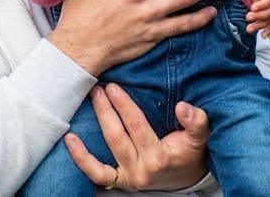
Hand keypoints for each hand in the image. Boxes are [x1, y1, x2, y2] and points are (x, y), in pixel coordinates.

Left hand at [66, 84, 209, 190]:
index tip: (114, 87)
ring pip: (107, 149)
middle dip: (106, 109)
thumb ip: (196, 122)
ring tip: (91, 100)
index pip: (137, 127)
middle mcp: (142, 169)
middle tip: (99, 88)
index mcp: (160, 157)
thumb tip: (184, 107)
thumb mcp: (199, 137)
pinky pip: (97, 173)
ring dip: (97, 122)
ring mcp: (129, 177)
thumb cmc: (190, 153)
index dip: (124, 106)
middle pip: (118, 136)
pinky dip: (81, 158)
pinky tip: (70, 140)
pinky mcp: (119, 181)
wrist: (186, 178)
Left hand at [246, 0, 269, 36]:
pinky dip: (268, 31)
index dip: (262, 5)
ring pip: (269, 21)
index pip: (269, 1)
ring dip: (259, 26)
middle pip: (269, 12)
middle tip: (247, 17)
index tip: (252, 7)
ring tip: (249, 29)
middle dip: (258, 16)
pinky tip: (262, 36)